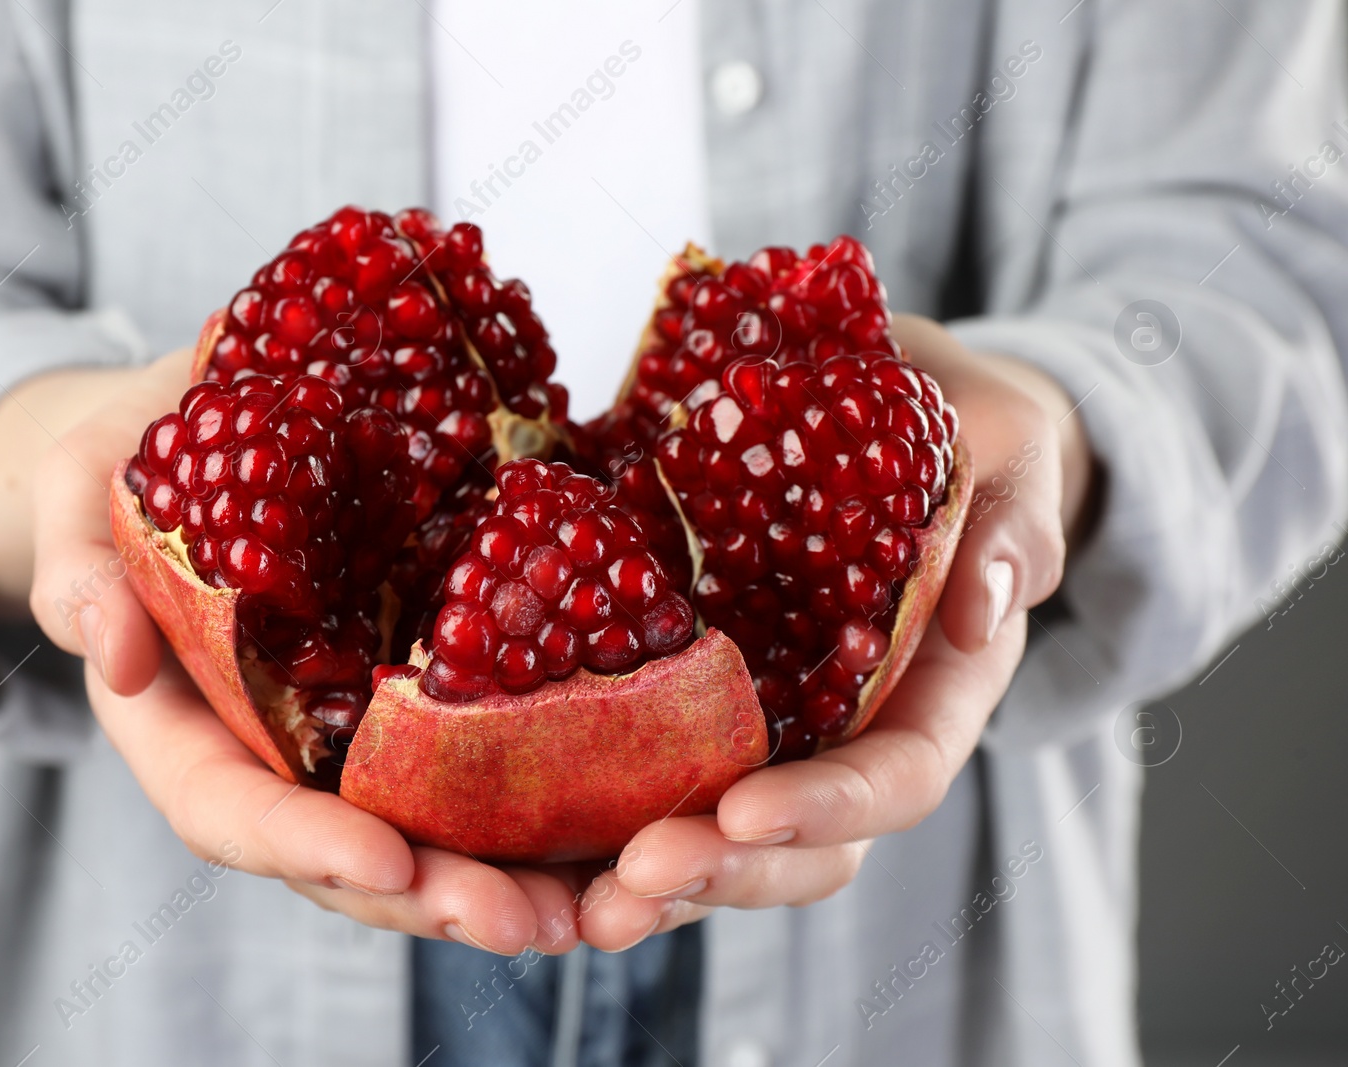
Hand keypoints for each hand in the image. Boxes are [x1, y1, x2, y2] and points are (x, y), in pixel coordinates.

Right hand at [0, 351, 578, 954]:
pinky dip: (550, 802)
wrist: (211, 413)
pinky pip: (486, 759)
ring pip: (431, 830)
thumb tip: (106, 655)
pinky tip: (625, 819)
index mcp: (185, 726)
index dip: (305, 845)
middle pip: (351, 853)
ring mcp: (356, 730)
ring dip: (511, 880)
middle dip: (437, 897)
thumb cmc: (130, 460)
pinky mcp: (426, 688)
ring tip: (594, 910)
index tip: (385, 862)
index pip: (233, 811)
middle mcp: (278, 751)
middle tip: (528, 923)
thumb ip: (79, 569)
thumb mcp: (77, 491)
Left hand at [577, 314, 1092, 950]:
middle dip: (716, 876)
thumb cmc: (965, 433)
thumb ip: (1014, 525)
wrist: (903, 418)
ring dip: (639, 885)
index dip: (825, 808)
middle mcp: (848, 735)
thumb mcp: (1010, 450)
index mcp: (935, 694)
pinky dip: (582, 824)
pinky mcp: (694, 701)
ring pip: (713, 843)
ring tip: (555, 910)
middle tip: (628, 887)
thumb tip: (988, 607)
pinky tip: (508, 843)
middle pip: (796, 849)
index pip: (894, 780)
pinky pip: (643, 779)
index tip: (742, 813)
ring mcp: (769, 729)